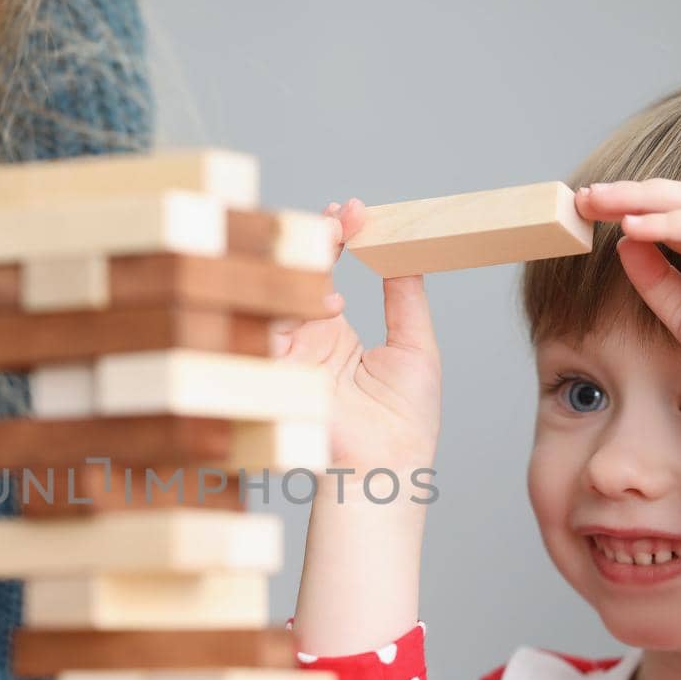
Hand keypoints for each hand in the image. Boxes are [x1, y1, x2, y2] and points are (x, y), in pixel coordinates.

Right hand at [271, 199, 442, 471]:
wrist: (389, 468)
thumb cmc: (405, 422)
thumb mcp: (414, 344)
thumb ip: (404, 294)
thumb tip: (404, 246)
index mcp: (332, 333)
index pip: (324, 271)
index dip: (336, 237)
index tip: (353, 211)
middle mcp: (303, 339)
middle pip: (296, 273)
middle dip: (315, 237)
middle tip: (342, 215)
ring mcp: (286, 353)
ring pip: (279, 290)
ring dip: (308, 262)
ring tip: (338, 241)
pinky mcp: (274, 371)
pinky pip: (267, 326)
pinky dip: (295, 306)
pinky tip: (330, 305)